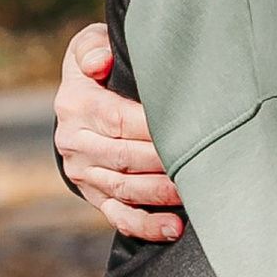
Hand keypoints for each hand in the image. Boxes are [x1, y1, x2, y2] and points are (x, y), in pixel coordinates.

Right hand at [55, 23, 183, 238]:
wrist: (77, 105)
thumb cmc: (98, 71)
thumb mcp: (90, 47)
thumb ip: (93, 47)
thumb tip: (102, 61)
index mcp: (75, 104)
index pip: (118, 118)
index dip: (154, 126)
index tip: (188, 127)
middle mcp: (74, 141)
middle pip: (124, 156)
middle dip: (165, 161)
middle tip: (202, 162)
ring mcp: (83, 173)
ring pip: (124, 187)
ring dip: (161, 193)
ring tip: (195, 194)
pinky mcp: (93, 196)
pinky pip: (118, 215)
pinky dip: (145, 225)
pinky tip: (173, 229)